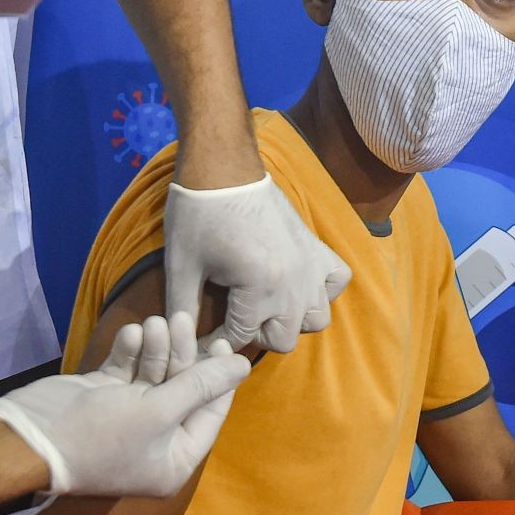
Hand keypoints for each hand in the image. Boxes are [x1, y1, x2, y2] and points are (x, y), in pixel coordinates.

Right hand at [0, 313, 249, 496]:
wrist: (30, 435)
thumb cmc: (103, 433)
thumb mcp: (161, 410)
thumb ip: (203, 384)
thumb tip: (244, 365)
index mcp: (174, 458)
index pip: (211, 411)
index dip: (218, 376)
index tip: (219, 342)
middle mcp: (155, 438)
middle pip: (183, 386)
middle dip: (181, 352)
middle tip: (179, 319)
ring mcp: (129, 414)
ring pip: (156, 371)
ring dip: (155, 346)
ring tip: (152, 324)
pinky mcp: (106, 395)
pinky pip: (129, 368)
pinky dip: (130, 350)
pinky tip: (129, 334)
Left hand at [165, 173, 351, 351]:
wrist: (223, 168)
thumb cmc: (198, 213)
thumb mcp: (181, 265)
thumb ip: (181, 310)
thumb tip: (177, 346)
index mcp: (260, 285)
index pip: (240, 337)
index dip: (214, 340)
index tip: (199, 335)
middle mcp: (294, 280)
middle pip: (282, 339)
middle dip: (255, 333)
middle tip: (234, 314)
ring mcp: (310, 263)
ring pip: (316, 319)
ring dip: (291, 318)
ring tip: (266, 304)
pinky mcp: (317, 247)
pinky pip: (337, 281)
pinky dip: (321, 289)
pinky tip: (296, 283)